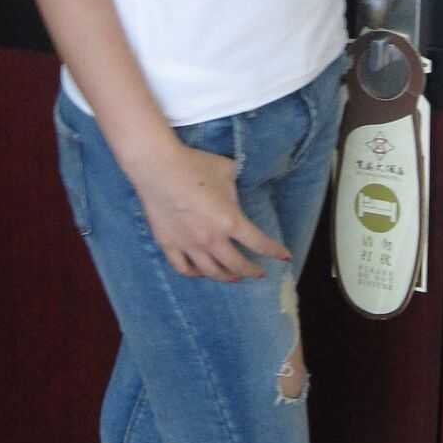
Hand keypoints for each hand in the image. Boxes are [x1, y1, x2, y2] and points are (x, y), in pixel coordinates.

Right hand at [134, 141, 289, 281]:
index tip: (284, 257)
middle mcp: (212, 240)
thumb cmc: (195, 165)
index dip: (275, 252)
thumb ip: (236, 185)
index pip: (260, 244)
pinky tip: (200, 272)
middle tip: (258, 273)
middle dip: (252, 271)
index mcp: (231, 222)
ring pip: (212, 272)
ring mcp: (189, 245)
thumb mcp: (226, 170)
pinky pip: (184, 268)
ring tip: (233, 277)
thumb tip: (238, 188)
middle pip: (237, 266)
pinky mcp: (169, 245)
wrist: (158, 168)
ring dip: (227, 277)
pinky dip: (195, 273)